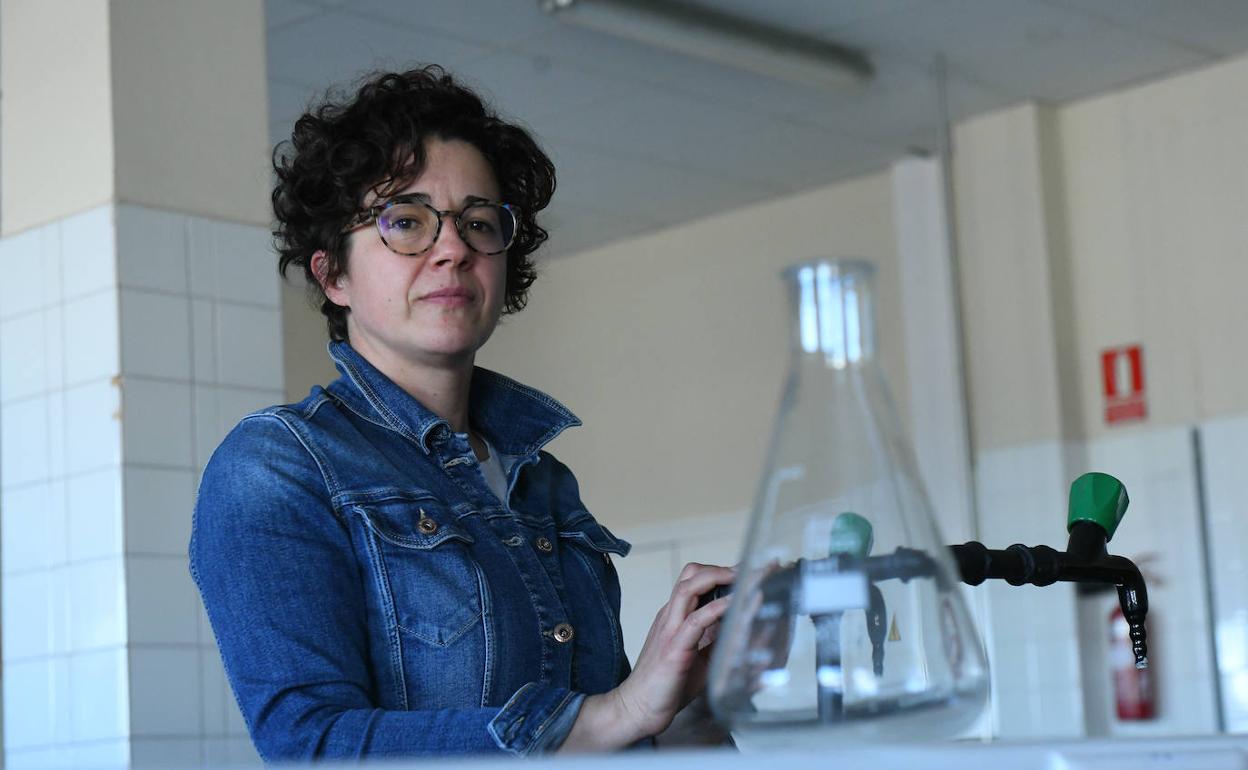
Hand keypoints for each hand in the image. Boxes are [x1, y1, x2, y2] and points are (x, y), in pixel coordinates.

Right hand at [561, 562, 734, 751]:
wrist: (638, 708)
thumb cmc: (667, 685)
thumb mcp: (698, 656)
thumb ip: (714, 638)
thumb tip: (741, 627)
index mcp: (675, 617)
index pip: (696, 581)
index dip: (723, 572)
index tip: (751, 570)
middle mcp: (671, 616)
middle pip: (692, 574)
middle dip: (724, 567)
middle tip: (753, 570)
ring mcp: (670, 629)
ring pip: (690, 587)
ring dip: (721, 578)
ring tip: (748, 577)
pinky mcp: (674, 647)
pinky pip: (695, 620)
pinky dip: (717, 608)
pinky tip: (735, 604)